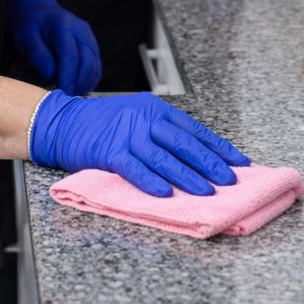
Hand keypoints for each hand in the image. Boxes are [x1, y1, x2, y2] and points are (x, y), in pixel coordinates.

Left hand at [6, 0, 101, 94]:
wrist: (37, 8)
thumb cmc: (29, 24)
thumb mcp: (26, 36)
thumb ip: (38, 55)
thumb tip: (51, 75)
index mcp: (63, 26)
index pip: (70, 56)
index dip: (68, 77)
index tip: (62, 94)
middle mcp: (81, 30)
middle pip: (87, 62)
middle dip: (78, 83)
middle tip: (65, 99)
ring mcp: (88, 37)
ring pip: (94, 65)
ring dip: (84, 83)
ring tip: (70, 95)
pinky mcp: (91, 44)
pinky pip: (95, 65)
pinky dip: (88, 79)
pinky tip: (77, 88)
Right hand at [30, 89, 249, 196]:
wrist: (65, 121)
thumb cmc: (104, 123)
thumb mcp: (138, 117)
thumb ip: (163, 132)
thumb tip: (198, 156)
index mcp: (155, 110)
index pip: (194, 130)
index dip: (218, 147)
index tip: (239, 162)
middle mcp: (145, 119)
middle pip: (184, 143)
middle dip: (209, 163)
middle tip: (228, 181)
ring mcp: (127, 134)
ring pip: (163, 157)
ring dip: (186, 176)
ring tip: (205, 192)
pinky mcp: (110, 151)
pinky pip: (134, 168)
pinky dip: (151, 181)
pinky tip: (165, 193)